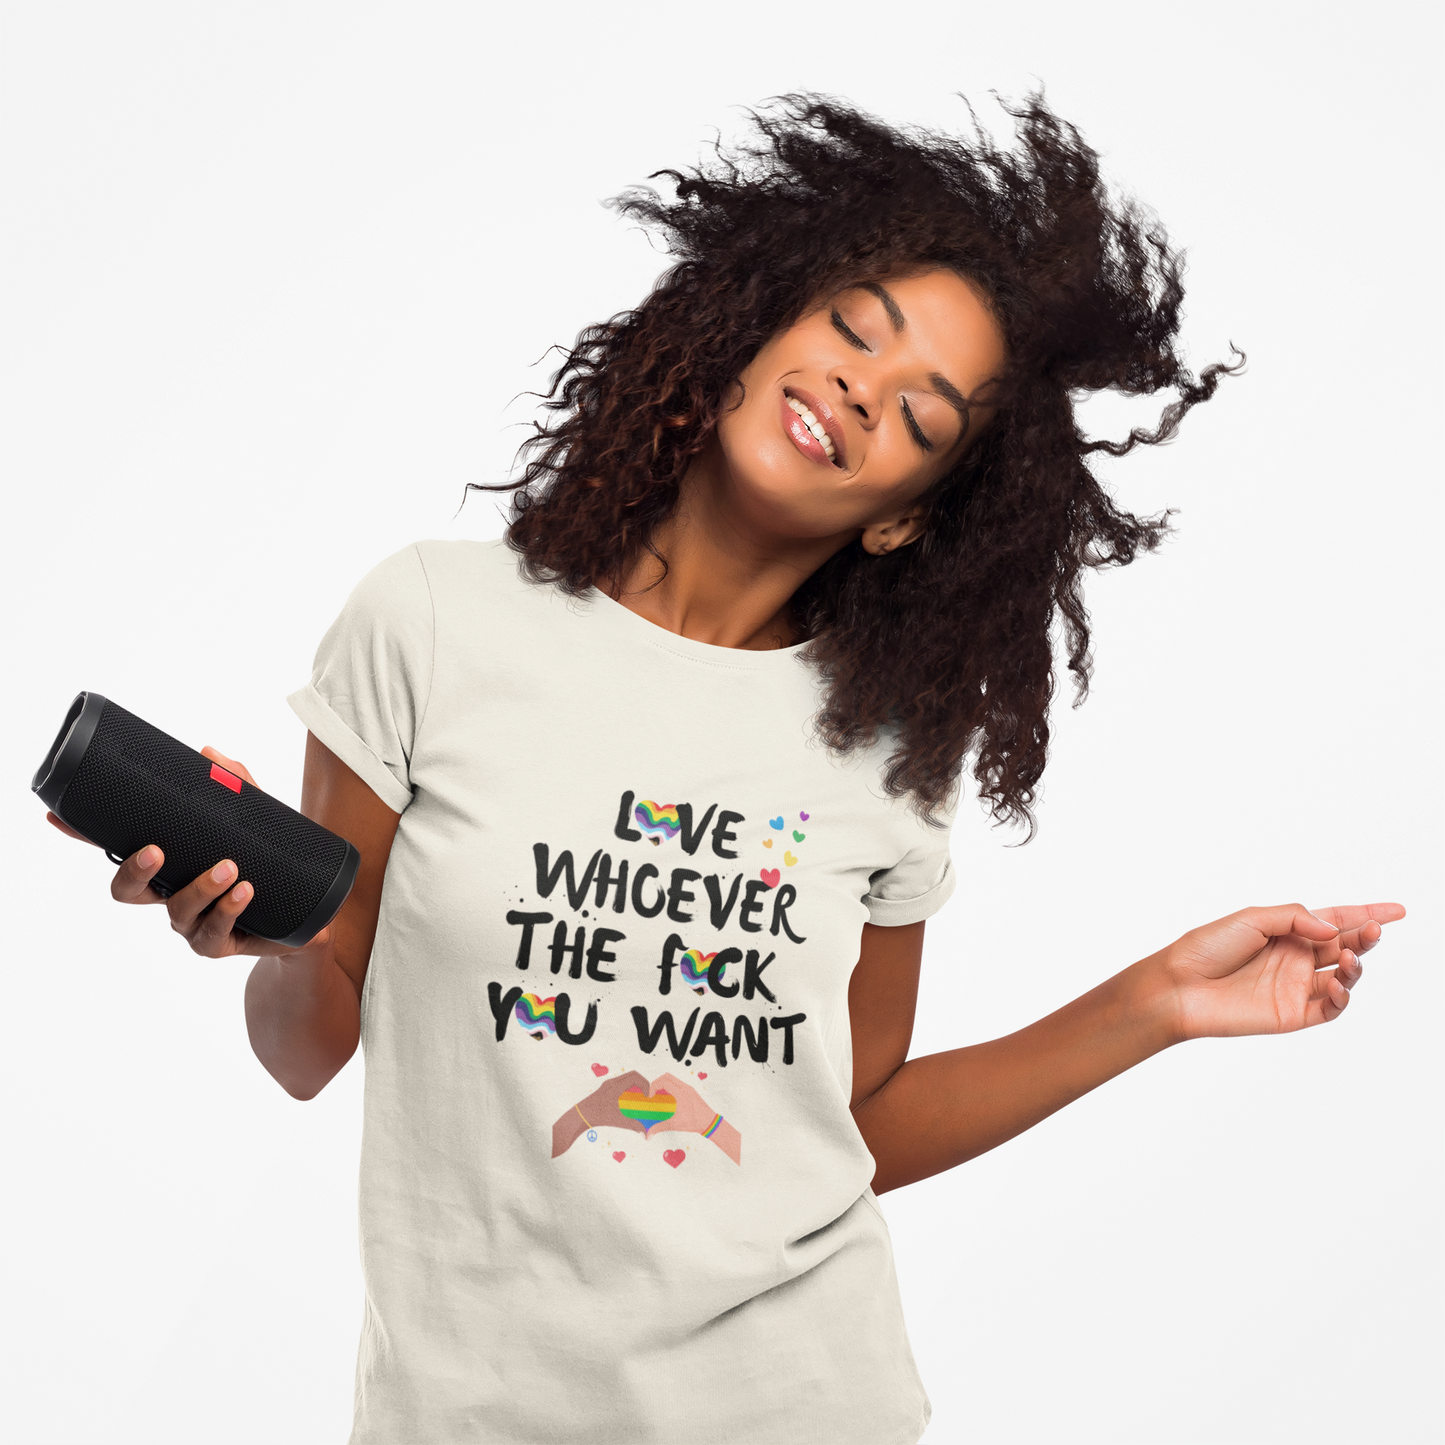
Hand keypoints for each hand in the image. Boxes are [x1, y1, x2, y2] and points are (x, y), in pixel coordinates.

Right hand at [45, 745, 331, 960]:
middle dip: (135, 872)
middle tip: (156, 851)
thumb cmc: (268, 861)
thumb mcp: (259, 817)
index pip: (120, 849)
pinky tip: (245, 891)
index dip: (86, 836)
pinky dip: (228, 910)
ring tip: (230, 868)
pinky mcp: (219, 943)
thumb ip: (238, 785)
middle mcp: (171, 893)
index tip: (59, 818)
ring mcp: (192, 921)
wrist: (309, 911)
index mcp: (170, 864)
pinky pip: (214, 933)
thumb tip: (211, 753)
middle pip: (128, 891)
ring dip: (200, 888)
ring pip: (177, 911)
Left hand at [551, 1070, 649, 1156]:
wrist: (580, 1116)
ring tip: (639, 1099)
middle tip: (646, 1095)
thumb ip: (633, 1125)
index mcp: (616, 1085)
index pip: (636, 1077)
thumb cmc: (597, 1116)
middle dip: (642, 1084)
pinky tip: (628, 1102)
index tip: (647, 1096)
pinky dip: (628, 1089)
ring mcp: (608, 1085)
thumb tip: (644, 1133)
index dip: (645, 1084)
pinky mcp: (605, 1089)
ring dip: (635, 1086)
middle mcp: (612, 1082)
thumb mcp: (617, 1120)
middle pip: (633, 1075)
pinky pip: (621, 1084)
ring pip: (626, 1079)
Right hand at [649, 1072, 740, 1162]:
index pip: (663, 1081)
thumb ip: (660, 1128)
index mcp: (680, 1092)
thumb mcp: (675, 1124)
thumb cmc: (694, 1122)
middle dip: (656, 1083)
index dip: (653, 1087)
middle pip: (666, 1076)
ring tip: (659, 1097)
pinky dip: (670, 1088)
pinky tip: (668, 1100)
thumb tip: (648, 1135)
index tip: (650, 1097)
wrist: (710, 1122)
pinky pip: (677, 1084)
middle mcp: (684, 1087)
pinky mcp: (691, 1091)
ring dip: (663, 1085)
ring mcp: (688, 1088)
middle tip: (652, 1094)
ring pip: (672, 1079)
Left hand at [1163, 901, 1404, 1040]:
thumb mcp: (1251, 918)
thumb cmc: (1207, 948)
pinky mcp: (1293, 1013)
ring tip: (1347, 955)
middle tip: (1376, 930)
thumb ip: (1295, 918)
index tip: (1397, 911)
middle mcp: (1294, 957)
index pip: (1334, 920)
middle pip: (1343, 945)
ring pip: (1343, 976)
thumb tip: (1333, 928)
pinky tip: (1337, 984)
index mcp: (1286, 931)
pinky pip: (1330, 1007)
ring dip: (1354, 965)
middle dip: (1364, 937)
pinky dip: (1342, 997)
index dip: (1366, 915)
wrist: (1180, 986)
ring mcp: (1296, 986)